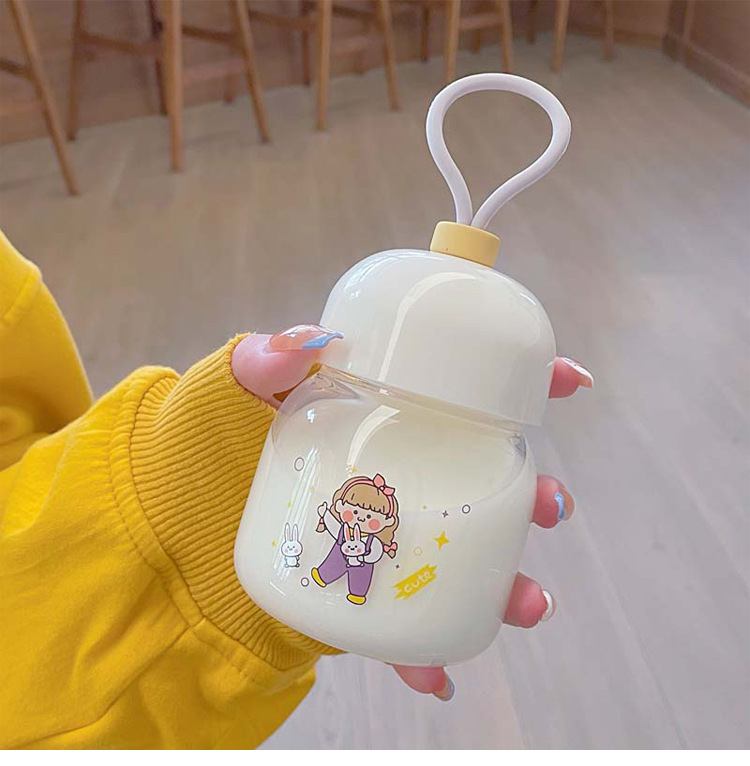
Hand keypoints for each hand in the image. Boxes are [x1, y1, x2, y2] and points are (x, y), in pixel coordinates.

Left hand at [232, 329, 593, 702]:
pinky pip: (403, 625)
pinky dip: (426, 656)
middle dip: (531, 494)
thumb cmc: (197, 444)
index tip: (567, 382)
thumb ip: (260, 362)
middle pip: (481, 480)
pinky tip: (437, 676)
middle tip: (550, 504)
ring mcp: (380, 533)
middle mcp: (390, 473)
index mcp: (377, 415)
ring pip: (461, 557)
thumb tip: (306, 339)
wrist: (162, 528)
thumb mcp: (226, 390)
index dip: (523, 381)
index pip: (460, 390)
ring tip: (528, 603)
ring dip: (509, 583)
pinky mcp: (358, 588)